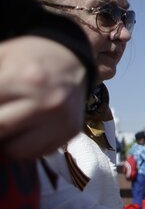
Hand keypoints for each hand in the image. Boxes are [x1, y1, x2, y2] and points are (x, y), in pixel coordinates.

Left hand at [0, 36, 86, 158]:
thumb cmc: (29, 57)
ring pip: (16, 150)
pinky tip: (21, 129)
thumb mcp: (1, 55)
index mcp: (25, 78)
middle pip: (1, 128)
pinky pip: (35, 153)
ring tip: (5, 123)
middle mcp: (46, 102)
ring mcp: (59, 121)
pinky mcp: (68, 133)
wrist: (73, 60)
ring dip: (3, 140)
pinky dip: (22, 146)